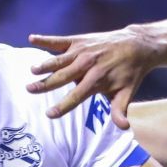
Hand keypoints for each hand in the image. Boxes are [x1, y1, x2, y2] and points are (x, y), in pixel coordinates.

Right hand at [27, 25, 163, 126]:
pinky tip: (31, 38)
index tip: (49, 114)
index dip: (63, 106)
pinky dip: (46, 39)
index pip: (77, 96)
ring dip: (45, 64)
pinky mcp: (79, 40)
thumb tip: (123, 128)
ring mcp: (82, 51)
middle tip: (30, 89)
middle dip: (46, 84)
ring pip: (59, 59)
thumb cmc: (129, 73)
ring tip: (32, 70)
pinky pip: (60, 41)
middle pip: (63, 76)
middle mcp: (88, 65)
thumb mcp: (127, 93)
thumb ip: (120, 110)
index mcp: (97, 80)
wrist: (136, 45)